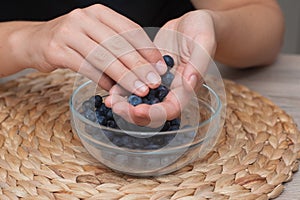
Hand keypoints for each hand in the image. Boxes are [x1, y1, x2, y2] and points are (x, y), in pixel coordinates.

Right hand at [20, 4, 166, 94]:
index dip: (148, 49)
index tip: (160, 66)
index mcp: (99, 12)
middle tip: (153, 82)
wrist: (35, 40)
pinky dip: (101, 79)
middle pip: (119, 44)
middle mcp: (84, 18)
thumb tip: (145, 67)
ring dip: (124, 76)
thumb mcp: (96, 35)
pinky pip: (85, 67)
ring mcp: (68, 32)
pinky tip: (112, 89)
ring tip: (138, 90)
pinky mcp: (56, 50)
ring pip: (103, 56)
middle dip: (139, 65)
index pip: (130, 29)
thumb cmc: (73, 40)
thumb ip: (117, 46)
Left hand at [105, 10, 216, 126]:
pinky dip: (121, 89)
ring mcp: (156, 83)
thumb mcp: (204, 42)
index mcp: (185, 88)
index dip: (155, 114)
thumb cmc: (201, 31)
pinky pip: (132, 85)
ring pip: (139, 101)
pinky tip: (110, 89)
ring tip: (110, 101)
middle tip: (118, 107)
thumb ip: (199, 63)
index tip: (139, 110)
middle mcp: (170, 90)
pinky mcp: (145, 73)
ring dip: (124, 105)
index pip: (171, 109)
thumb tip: (190, 83)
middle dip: (134, 114)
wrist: (189, 24)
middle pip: (152, 111)